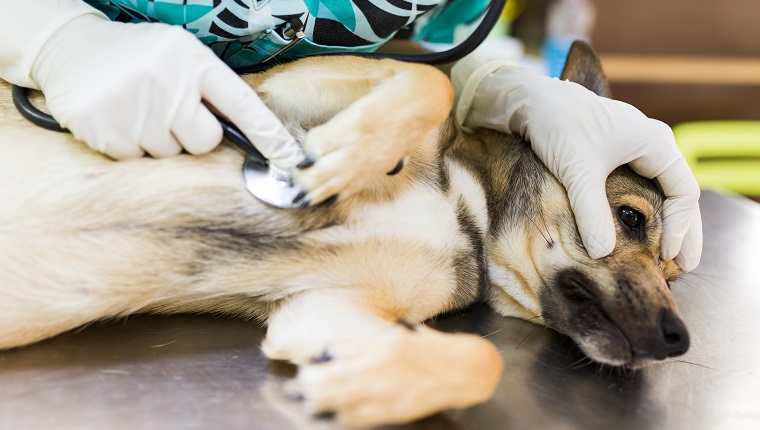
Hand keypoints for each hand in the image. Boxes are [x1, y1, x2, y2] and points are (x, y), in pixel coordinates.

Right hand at [31, 13, 300, 166]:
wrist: (70, 46)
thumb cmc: (140, 56)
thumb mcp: (180, 56)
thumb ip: (210, 90)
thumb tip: (250, 140)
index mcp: (193, 61)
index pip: (242, 105)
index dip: (270, 135)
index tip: (293, 160)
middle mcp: (167, 82)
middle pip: (204, 142)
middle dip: (192, 136)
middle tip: (169, 111)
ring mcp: (133, 106)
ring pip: (169, 154)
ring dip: (158, 140)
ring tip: (138, 109)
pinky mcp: (103, 127)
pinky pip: (135, 160)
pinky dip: (130, 146)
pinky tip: (119, 119)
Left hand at [463, 66, 701, 270]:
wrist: (531, 100)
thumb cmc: (558, 125)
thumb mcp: (576, 171)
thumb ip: (590, 212)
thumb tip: (602, 253)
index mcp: (655, 143)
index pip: (684, 192)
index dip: (681, 227)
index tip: (666, 256)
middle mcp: (652, 144)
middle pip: (679, 194)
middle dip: (684, 230)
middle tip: (684, 267)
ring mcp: (635, 148)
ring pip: (661, 191)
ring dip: (666, 222)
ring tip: (667, 257)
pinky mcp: (615, 154)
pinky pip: (642, 187)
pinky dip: (646, 211)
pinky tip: (639, 233)